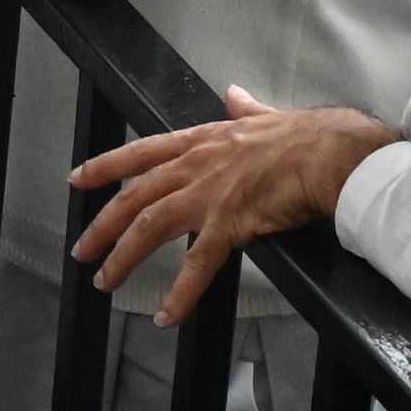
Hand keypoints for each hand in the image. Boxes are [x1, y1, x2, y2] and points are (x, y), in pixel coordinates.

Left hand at [64, 85, 394, 324]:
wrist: (333, 154)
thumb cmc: (310, 136)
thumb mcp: (267, 115)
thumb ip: (246, 110)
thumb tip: (236, 95)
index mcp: (202, 141)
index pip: (141, 152)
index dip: (106, 166)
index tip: (77, 180)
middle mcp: (195, 166)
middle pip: (134, 197)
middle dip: (102, 225)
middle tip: (80, 250)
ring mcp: (208, 195)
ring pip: (149, 227)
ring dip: (123, 258)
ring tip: (105, 283)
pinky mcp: (228, 224)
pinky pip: (196, 265)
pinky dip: (179, 293)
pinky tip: (166, 315)